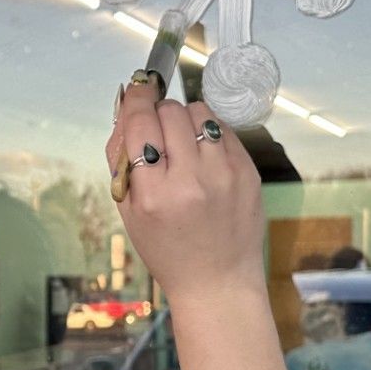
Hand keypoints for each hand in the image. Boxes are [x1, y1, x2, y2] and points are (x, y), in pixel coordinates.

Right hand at [105, 80, 263, 304]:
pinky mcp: (248, 172)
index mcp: (154, 194)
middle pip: (170, 112)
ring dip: (186, 120)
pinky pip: (223, 130)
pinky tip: (204, 158)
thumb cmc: (167, 251)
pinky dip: (209, 135)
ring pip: (200, 113)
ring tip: (183, 145)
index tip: (138, 87)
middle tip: (158, 131)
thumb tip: (126, 111)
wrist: (218, 282)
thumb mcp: (129, 214)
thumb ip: (122, 162)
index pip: (140, 124)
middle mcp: (191, 180)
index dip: (136, 99)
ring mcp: (225, 174)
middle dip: (159, 113)